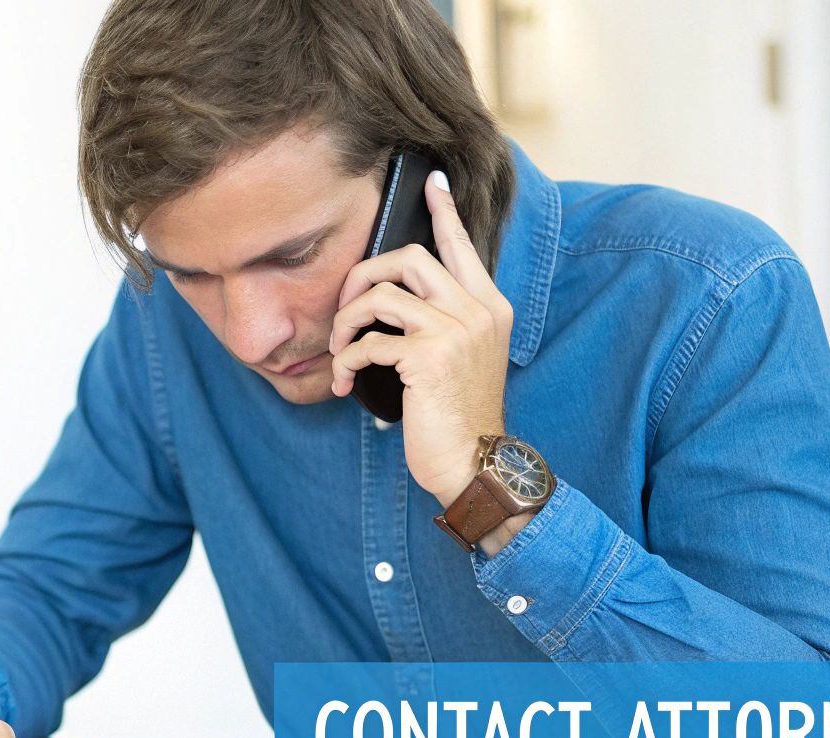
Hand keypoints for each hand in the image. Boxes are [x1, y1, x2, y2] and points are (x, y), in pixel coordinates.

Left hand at [327, 171, 515, 509]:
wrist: (474, 463)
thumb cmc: (458, 415)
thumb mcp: (462, 358)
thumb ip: (444, 321)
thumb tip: (396, 297)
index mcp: (489, 306)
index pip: (462, 245)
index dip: (443, 212)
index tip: (430, 183)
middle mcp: (478, 310)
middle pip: (408, 257)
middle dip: (361, 277)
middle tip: (344, 309)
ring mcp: (456, 331)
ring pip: (381, 295)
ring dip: (346, 324)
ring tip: (339, 353)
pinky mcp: (429, 356)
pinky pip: (369, 341)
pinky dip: (347, 361)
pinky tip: (345, 383)